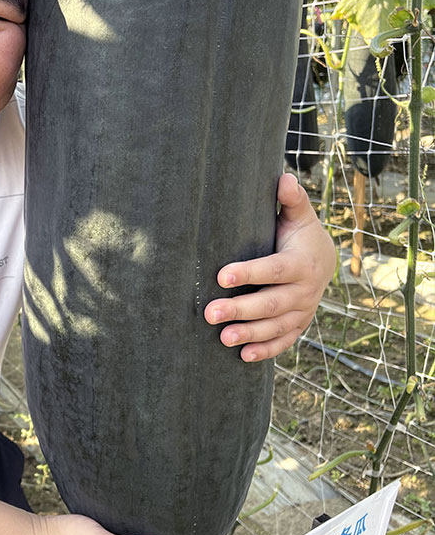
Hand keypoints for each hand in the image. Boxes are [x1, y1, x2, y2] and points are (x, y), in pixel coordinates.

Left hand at [203, 172, 335, 362]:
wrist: (324, 260)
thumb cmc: (299, 234)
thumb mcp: (298, 215)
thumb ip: (291, 199)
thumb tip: (283, 177)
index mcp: (301, 263)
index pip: (273, 270)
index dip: (249, 273)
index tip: (221, 274)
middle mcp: (304, 291)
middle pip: (271, 304)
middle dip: (240, 310)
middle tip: (210, 314)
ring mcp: (302, 312)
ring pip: (275, 327)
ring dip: (249, 334)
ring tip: (223, 338)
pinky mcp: (298, 326)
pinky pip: (283, 341)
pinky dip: (265, 350)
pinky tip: (243, 356)